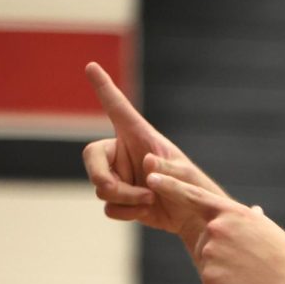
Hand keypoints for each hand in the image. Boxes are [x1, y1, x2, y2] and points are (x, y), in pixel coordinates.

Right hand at [80, 62, 220, 243]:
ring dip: (124, 198)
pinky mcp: (120, 199)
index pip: (118, 109)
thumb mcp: (185, 175)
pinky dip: (125, 212)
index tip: (92, 66)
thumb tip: (148, 163)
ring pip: (101, 187)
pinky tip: (144, 210)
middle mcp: (123, 153)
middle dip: (102, 178)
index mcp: (139, 136)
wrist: (192, 218)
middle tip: (115, 191)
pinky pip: (109, 207)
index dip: (104, 89)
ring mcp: (119, 176)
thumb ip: (167, 168)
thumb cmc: (192, 189)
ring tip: (150, 199)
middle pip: (91, 158)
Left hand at [145, 171, 284, 283]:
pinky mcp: (208, 279)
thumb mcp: (268, 231)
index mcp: (231, 213)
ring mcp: (211, 253)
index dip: (170, 186)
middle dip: (220, 255)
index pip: (193, 196)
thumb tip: (255, 211)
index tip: (152, 176)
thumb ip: (251, 221)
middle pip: (203, 243)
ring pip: (208, 266)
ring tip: (249, 277)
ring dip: (226, 275)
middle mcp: (216, 229)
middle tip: (249, 265)